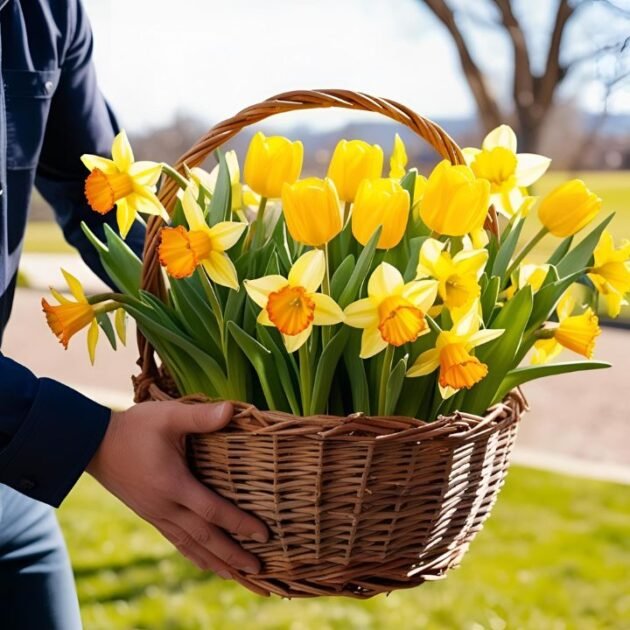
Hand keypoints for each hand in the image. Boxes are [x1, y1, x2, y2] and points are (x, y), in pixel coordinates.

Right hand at [87, 400, 267, 577]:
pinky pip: (176, 540)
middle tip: (258, 568)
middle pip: (204, 538)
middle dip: (232, 554)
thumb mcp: (168, 415)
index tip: (263, 534)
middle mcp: (165, 506)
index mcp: (173, 484)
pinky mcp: (150, 514)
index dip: (239, 523)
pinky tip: (204, 562)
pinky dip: (194, 554)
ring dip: (215, 561)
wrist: (94, 444)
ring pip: (190, 545)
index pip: (213, 511)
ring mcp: (156, 514)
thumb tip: (232, 409)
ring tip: (236, 575)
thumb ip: (200, 416)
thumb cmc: (135, 427)